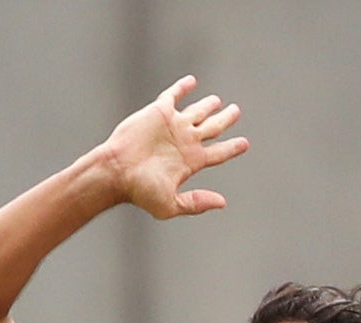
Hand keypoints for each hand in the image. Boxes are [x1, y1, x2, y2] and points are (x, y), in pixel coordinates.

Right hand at [93, 77, 246, 219]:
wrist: (116, 170)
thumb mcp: (171, 204)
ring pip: (198, 111)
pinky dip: (183, 87)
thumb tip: (222, 203)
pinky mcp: (159, 112)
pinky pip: (174, 95)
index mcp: (191, 161)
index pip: (218, 152)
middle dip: (226, 120)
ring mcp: (173, 125)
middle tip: (236, 112)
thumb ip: (196, 203)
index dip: (232, 148)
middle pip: (213, 127)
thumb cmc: (140, 190)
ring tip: (218, 101)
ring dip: (208, 105)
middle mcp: (185, 141)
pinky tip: (192, 81)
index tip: (244, 144)